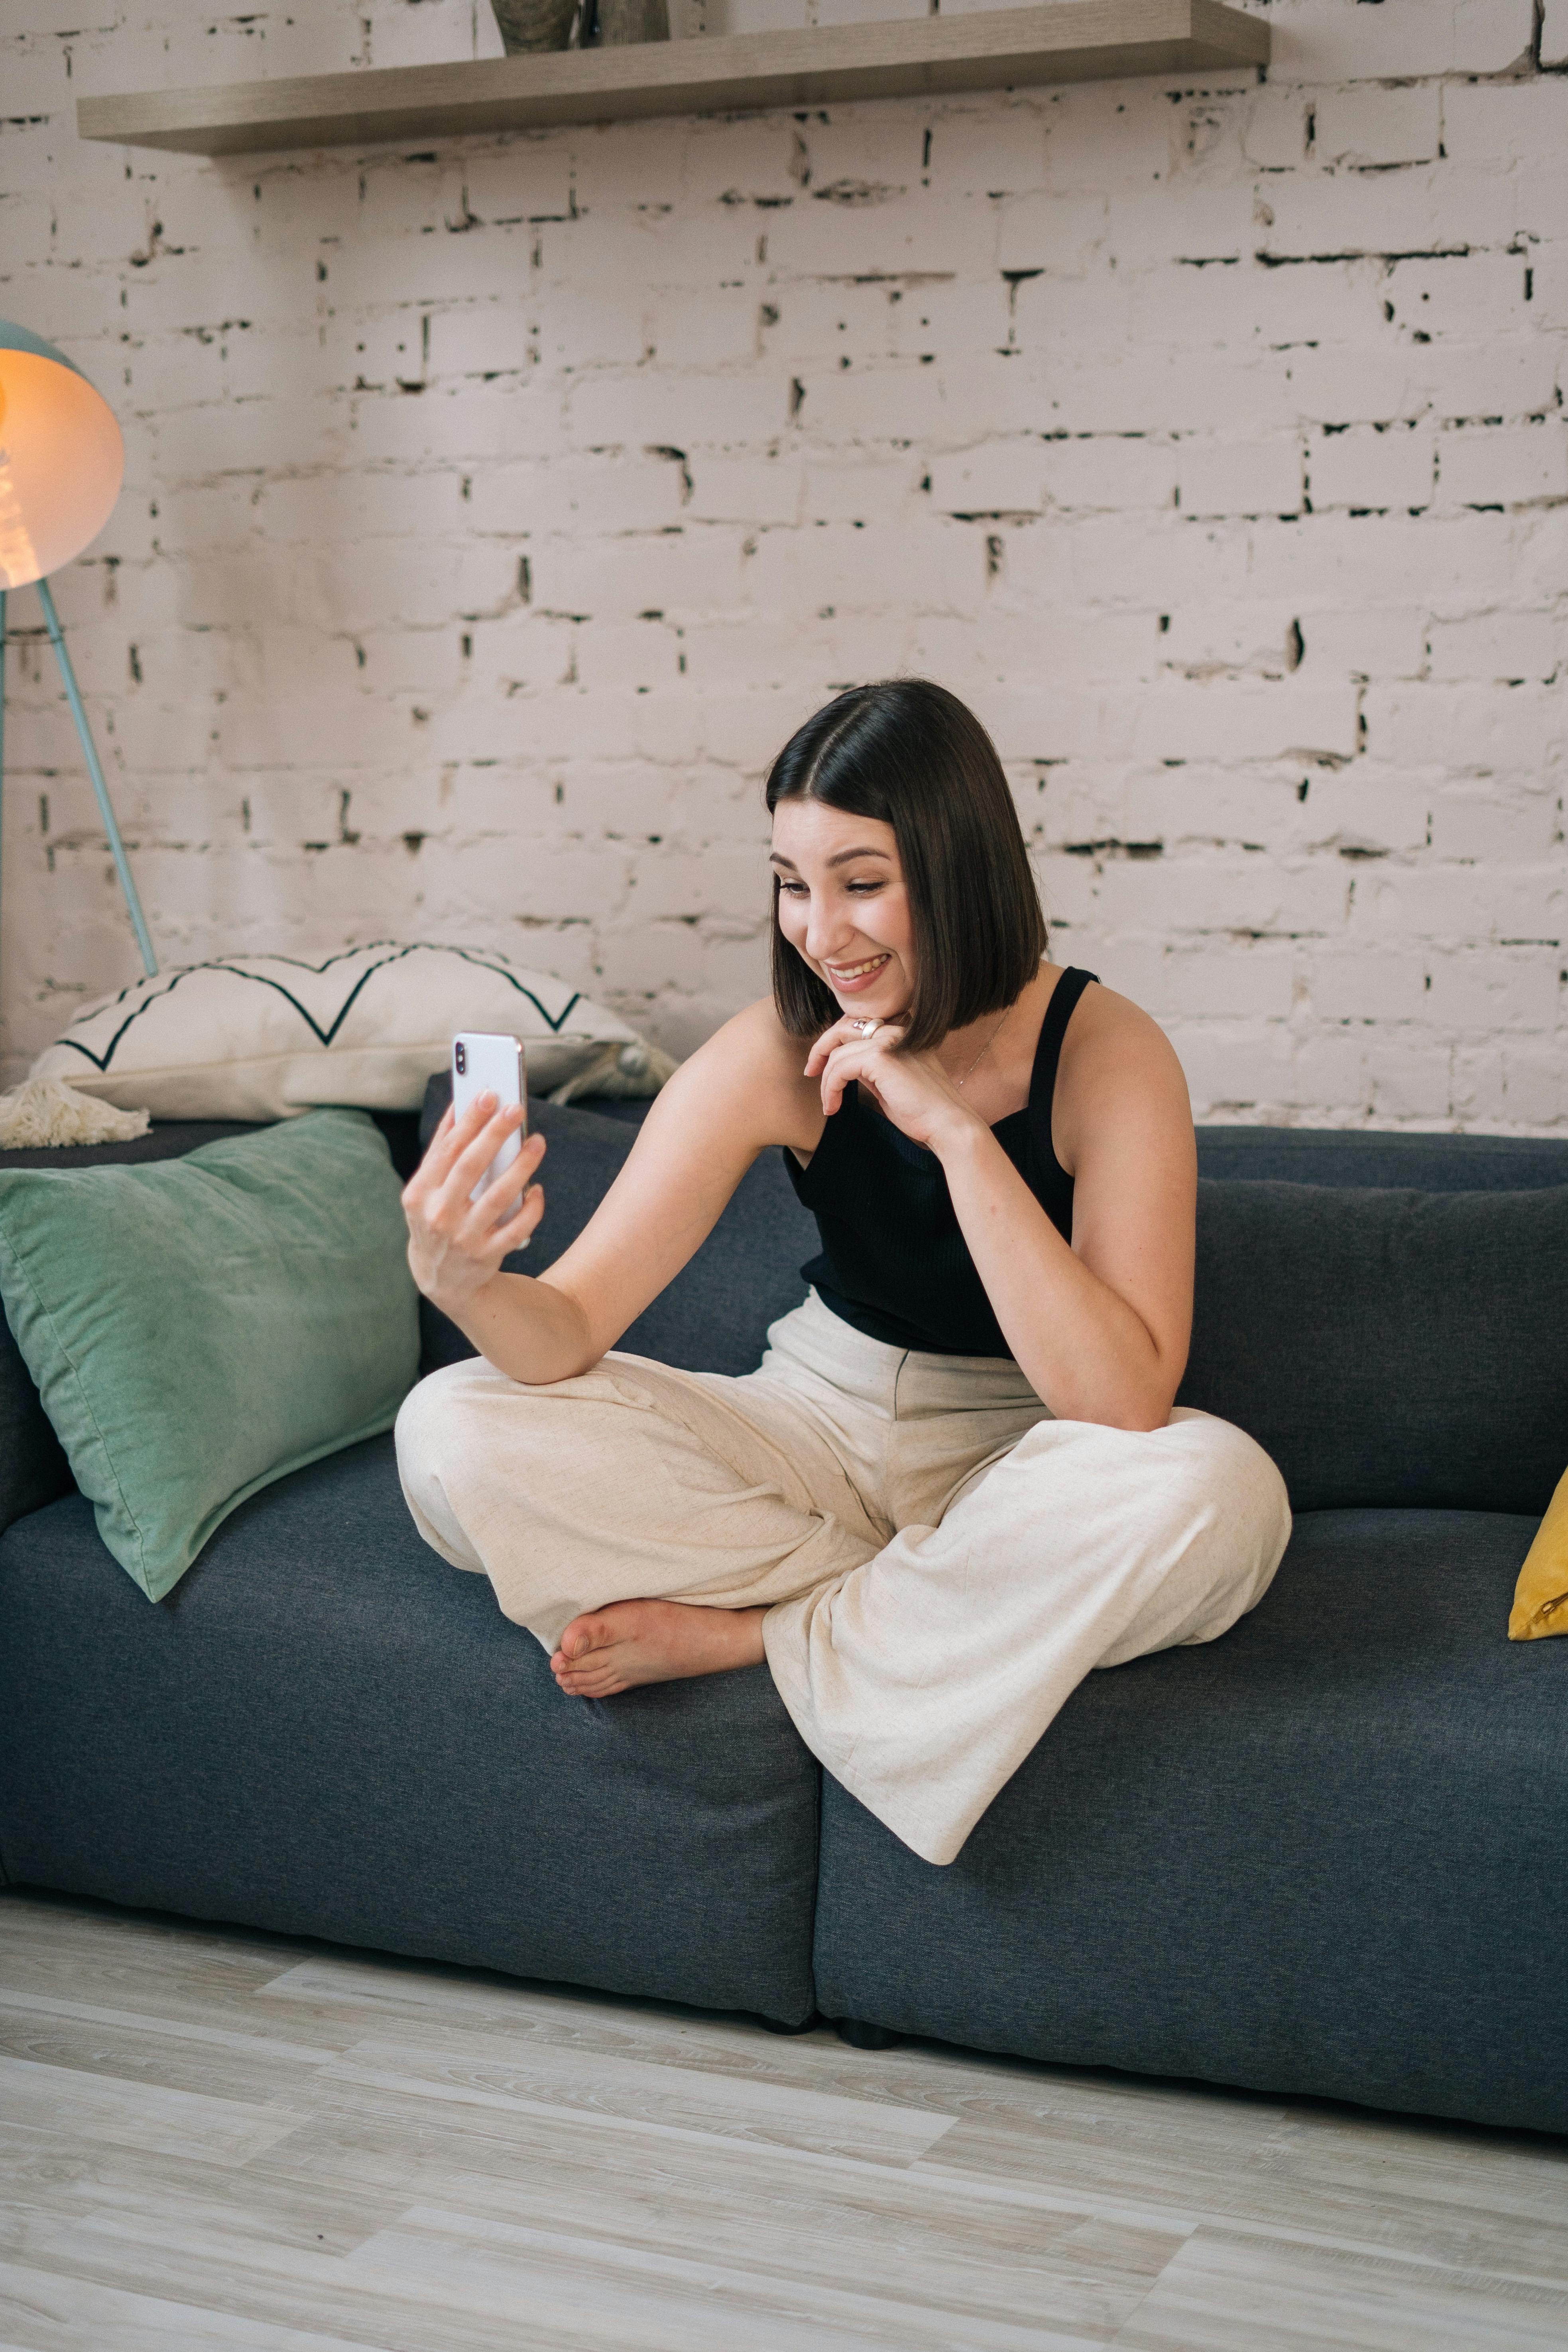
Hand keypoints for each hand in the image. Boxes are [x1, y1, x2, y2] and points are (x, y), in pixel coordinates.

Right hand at [400, 1093, 546, 1313]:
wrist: (441, 1278)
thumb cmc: (436, 1218)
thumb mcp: (426, 1189)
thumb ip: (440, 1150)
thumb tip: (459, 1106)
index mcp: (420, 1193)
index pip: (447, 1149)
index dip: (469, 1121)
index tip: (488, 1094)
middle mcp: (439, 1215)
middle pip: (471, 1166)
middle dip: (494, 1133)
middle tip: (516, 1108)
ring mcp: (463, 1237)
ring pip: (499, 1195)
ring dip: (522, 1165)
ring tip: (538, 1141)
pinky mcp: (487, 1254)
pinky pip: (518, 1227)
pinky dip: (531, 1207)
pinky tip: (537, 1189)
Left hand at [804, 1015, 984, 1155]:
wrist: (947, 1124)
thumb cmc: (922, 1112)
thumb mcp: (889, 1084)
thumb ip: (870, 1069)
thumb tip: (843, 1066)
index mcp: (902, 1034)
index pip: (857, 1026)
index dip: (834, 1042)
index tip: (820, 1067)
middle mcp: (896, 1031)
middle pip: (842, 1028)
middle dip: (821, 1049)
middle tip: (810, 1072)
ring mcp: (889, 1041)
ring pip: (838, 1053)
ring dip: (826, 1081)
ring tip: (829, 1105)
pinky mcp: (881, 1057)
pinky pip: (840, 1068)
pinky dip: (830, 1087)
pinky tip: (833, 1106)